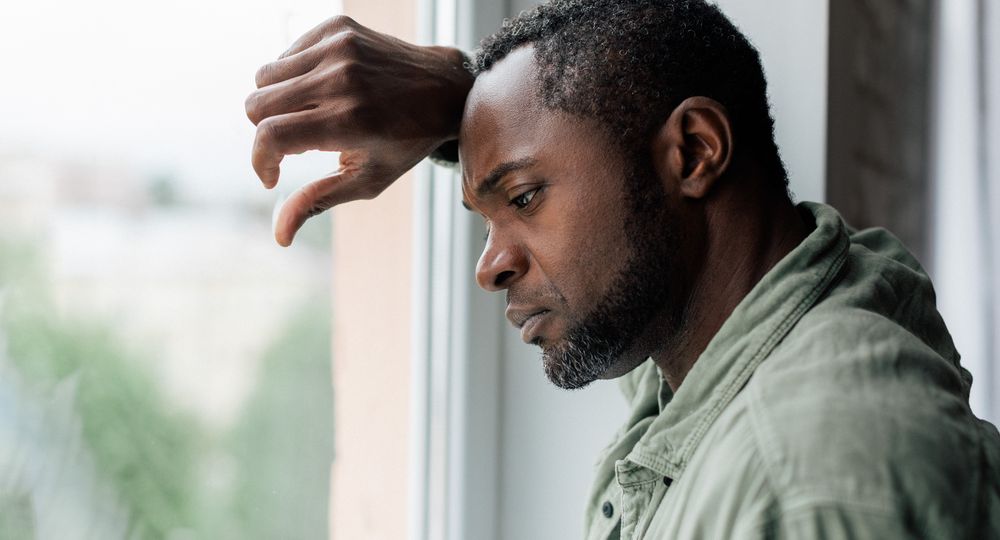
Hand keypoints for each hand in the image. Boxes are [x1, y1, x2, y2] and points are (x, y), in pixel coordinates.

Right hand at [245, 15, 472, 245]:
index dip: (260, 161)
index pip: (270, 136)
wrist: (444, 89)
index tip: (272, 176)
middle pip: (257, 104)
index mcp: (348, 121)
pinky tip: (322, 90)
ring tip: (310, 115)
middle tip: (295, 143)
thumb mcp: (367, 180)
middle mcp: (340, 79)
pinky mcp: (338, 27)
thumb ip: (318, 201)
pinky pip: (286, 53)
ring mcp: (339, 47)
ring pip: (264, 76)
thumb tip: (279, 236)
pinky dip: (293, 75)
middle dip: (265, 131)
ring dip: (276, 102)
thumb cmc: (404, 143)